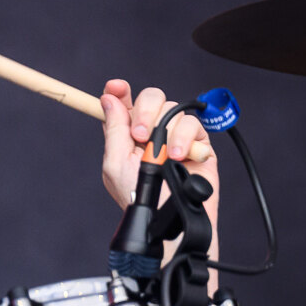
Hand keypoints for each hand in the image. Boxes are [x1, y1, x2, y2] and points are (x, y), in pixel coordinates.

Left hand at [99, 79, 217, 209]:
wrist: (169, 218)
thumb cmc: (140, 198)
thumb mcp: (115, 163)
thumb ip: (114, 128)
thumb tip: (108, 98)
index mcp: (128, 137)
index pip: (124, 104)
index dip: (120, 92)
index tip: (117, 87)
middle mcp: (152, 133)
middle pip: (151, 98)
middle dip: (145, 110)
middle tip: (140, 134)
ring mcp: (175, 137)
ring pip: (173, 109)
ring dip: (166, 130)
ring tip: (163, 156)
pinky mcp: (197, 144)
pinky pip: (193, 124)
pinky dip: (184, 138)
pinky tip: (179, 157)